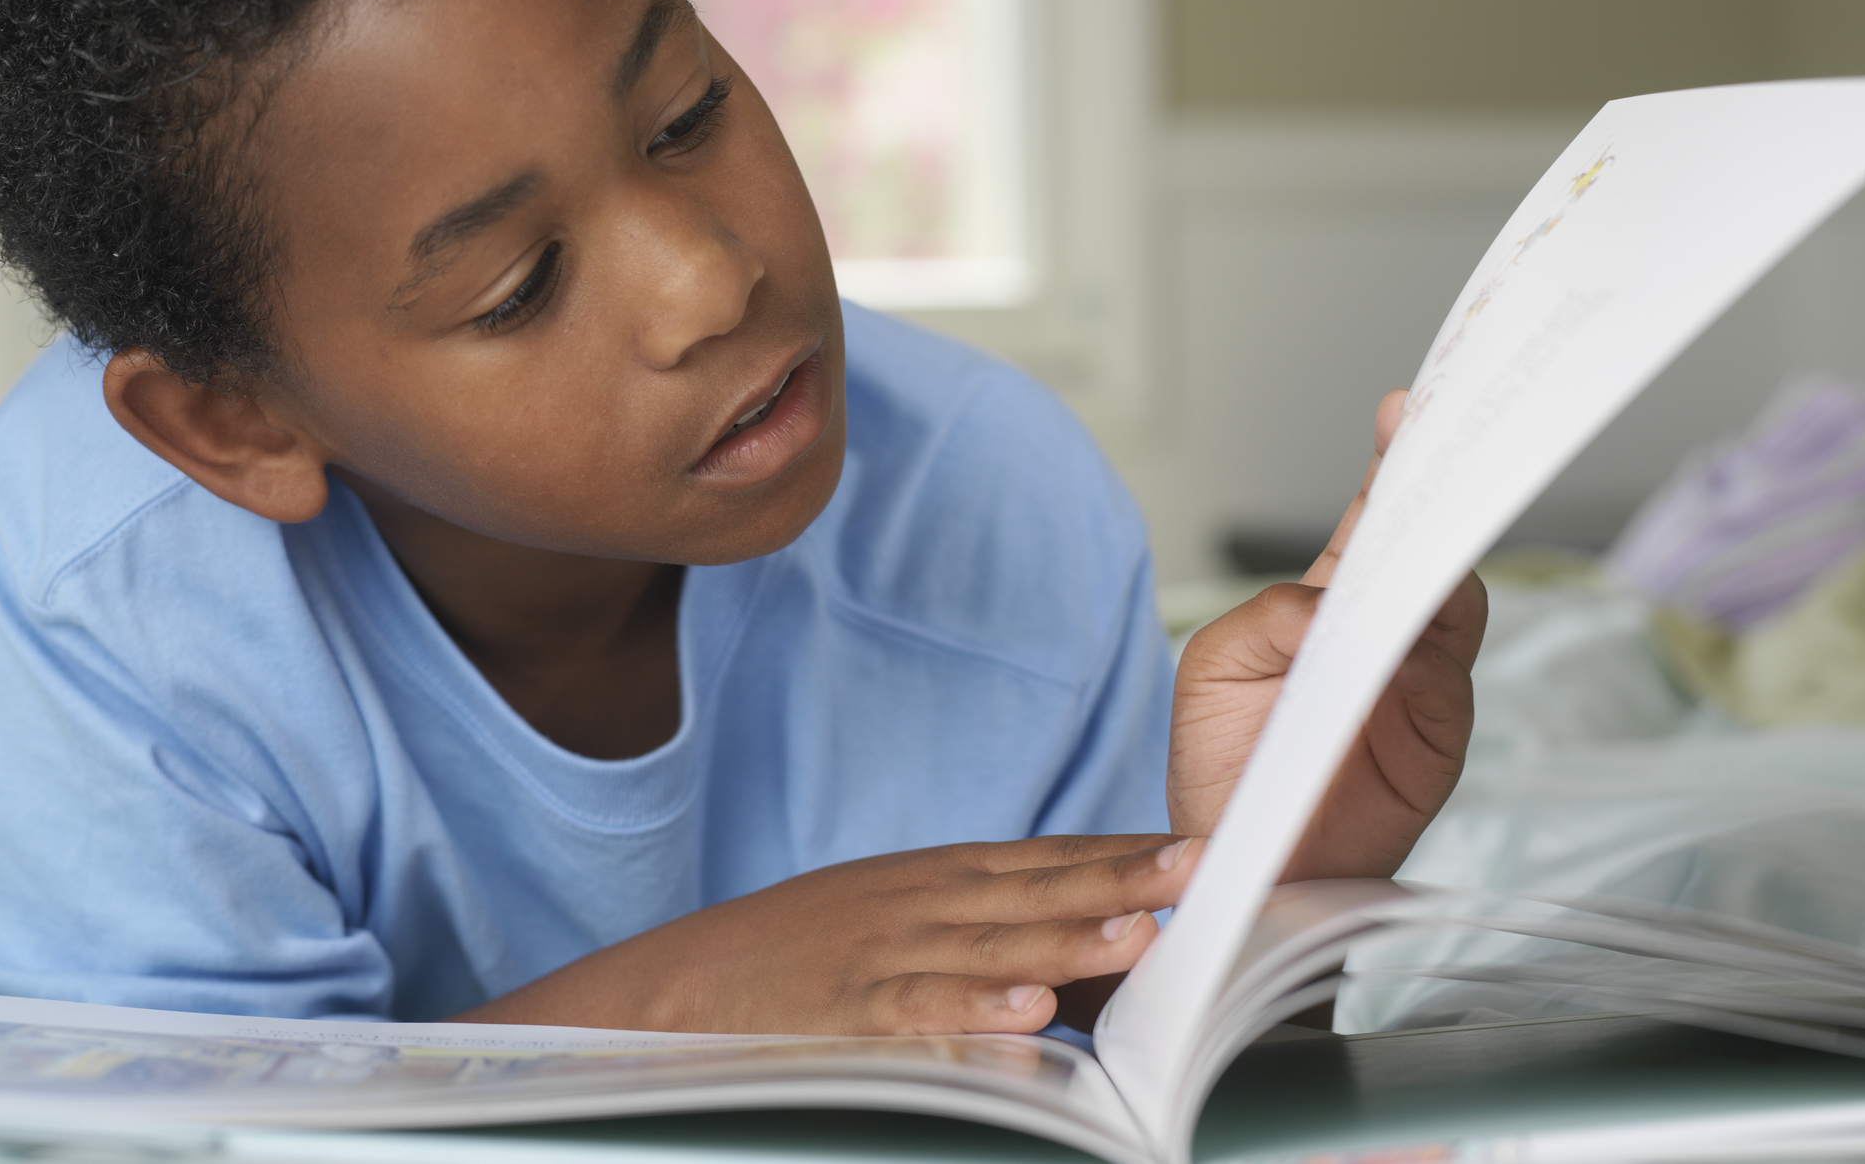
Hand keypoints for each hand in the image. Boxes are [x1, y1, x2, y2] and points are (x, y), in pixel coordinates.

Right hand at [458, 833, 1203, 1033]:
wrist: (667, 990)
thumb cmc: (790, 960)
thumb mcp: (885, 918)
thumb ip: (970, 925)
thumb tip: (1070, 950)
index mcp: (928, 879)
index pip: (1040, 860)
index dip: (1116, 856)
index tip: (1193, 851)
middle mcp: (911, 904)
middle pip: (1029, 891)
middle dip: (1117, 880)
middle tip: (1197, 871)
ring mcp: (875, 954)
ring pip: (985, 944)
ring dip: (1065, 935)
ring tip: (1139, 932)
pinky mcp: (838, 1012)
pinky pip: (913, 1013)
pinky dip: (969, 1009)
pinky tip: (1024, 1013)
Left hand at [1167, 390, 1484, 879]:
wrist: (1237, 863)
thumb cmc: (1225, 764)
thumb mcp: (1214, 672)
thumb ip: (1268, 622)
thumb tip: (1324, 604)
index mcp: (1327, 604)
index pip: (1371, 519)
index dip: (1392, 463)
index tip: (1405, 408)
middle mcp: (1384, 636)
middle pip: (1425, 551)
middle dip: (1433, 494)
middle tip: (1434, 442)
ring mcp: (1418, 686)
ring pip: (1451, 609)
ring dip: (1436, 567)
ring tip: (1417, 527)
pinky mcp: (1436, 745)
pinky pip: (1446, 687)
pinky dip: (1427, 660)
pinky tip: (1404, 640)